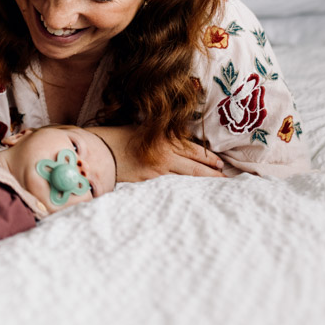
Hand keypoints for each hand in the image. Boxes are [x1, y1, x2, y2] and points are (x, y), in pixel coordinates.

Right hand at [88, 125, 224, 182]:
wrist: (97, 152)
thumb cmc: (116, 137)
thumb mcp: (141, 128)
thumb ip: (160, 134)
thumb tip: (177, 139)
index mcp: (164, 139)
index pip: (195, 150)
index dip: (210, 158)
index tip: (222, 164)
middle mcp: (165, 156)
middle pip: (196, 167)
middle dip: (213, 174)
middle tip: (227, 180)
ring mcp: (158, 172)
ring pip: (187, 179)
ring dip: (203, 183)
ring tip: (216, 189)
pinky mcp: (149, 183)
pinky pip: (171, 187)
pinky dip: (183, 190)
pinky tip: (191, 195)